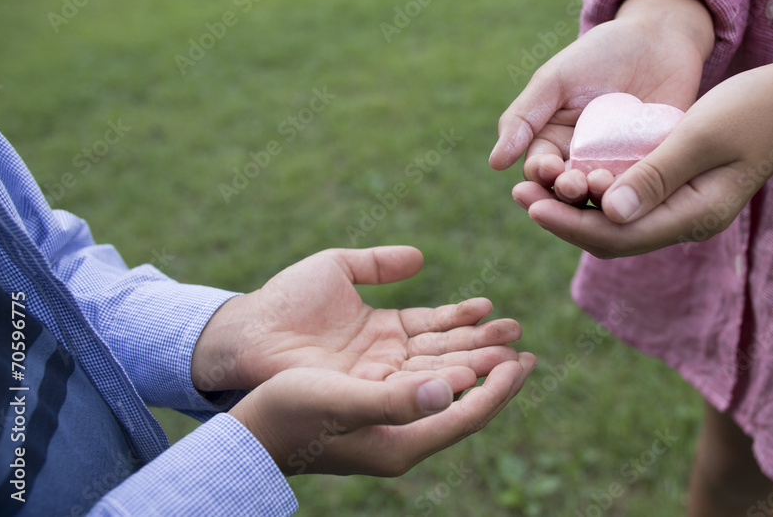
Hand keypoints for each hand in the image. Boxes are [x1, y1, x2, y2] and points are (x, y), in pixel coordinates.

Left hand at [191, 246, 523, 392]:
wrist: (245, 334)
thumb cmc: (284, 300)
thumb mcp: (336, 268)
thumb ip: (378, 263)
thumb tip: (420, 257)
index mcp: (384, 327)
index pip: (435, 324)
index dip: (465, 318)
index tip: (495, 309)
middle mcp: (386, 356)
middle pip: (444, 349)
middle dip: (482, 344)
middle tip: (520, 338)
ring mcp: (377, 377)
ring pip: (435, 370)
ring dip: (473, 363)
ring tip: (510, 357)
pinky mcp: (365, 394)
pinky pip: (411, 388)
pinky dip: (441, 380)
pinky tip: (470, 373)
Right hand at [229, 355, 534, 475]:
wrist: (249, 426)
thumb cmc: (289, 415)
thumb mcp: (341, 402)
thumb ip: (395, 401)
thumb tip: (451, 392)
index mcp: (402, 442)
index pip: (467, 417)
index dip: (499, 390)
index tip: (523, 360)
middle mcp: (401, 433)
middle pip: (463, 401)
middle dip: (494, 371)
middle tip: (524, 347)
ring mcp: (389, 415)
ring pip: (444, 383)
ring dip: (472, 355)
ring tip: (500, 333)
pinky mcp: (374, 396)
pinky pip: (420, 372)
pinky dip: (441, 350)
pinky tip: (452, 329)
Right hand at [489, 0, 714, 203]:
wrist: (659, 39)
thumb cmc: (600, 54)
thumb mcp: (555, 79)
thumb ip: (524, 117)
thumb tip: (495, 163)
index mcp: (553, 142)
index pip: (539, 169)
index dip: (541, 174)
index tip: (548, 168)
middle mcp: (582, 161)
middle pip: (568, 191)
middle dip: (567, 191)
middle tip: (573, 184)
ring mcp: (617, 167)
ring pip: (603, 195)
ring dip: (599, 196)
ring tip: (600, 184)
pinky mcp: (652, 167)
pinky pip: (641, 186)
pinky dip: (634, 189)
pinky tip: (633, 183)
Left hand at [512, 48, 772, 257]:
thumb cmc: (755, 109)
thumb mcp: (701, 135)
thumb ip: (656, 174)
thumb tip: (607, 212)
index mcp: (694, 215)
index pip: (618, 235)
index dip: (570, 223)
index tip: (531, 204)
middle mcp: (687, 220)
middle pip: (612, 236)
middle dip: (564, 219)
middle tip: (517, 196)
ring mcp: (685, 207)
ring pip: (618, 221)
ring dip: (575, 207)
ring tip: (531, 187)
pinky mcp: (681, 189)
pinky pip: (630, 201)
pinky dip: (596, 192)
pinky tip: (568, 174)